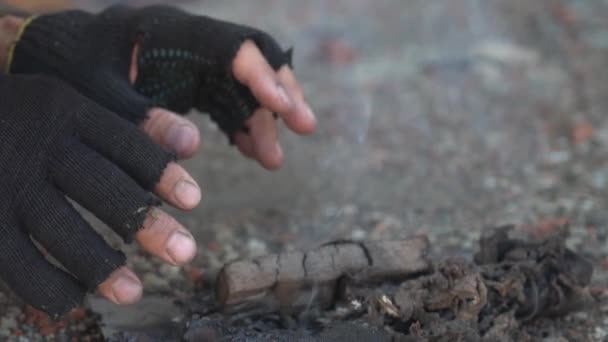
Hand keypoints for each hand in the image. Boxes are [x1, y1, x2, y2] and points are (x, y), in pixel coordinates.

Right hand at [0, 75, 199, 317]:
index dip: (160, 172)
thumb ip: (133, 121)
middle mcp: (36, 143)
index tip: (193, 200)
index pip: (124, 142)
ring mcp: (5, 181)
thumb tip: (193, 142)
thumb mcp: (71, 104)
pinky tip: (73, 297)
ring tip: (132, 292)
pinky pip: (15, 259)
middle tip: (184, 252)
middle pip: (100, 185)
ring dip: (99, 265)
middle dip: (143, 222)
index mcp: (66, 110)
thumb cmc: (26, 120)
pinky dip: (46, 284)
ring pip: (59, 228)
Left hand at [8, 4, 316, 169]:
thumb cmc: (74, 69)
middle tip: (305, 127)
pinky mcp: (194, 81)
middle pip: (253, 61)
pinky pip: (229, 103)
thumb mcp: (99, 95)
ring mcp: (196, 62)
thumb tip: (192, 148)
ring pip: (245, 87)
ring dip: (264, 122)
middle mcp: (193, 44)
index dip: (262, 74)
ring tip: (273, 160)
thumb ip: (141, 118)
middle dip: (281, 93)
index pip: (230, 46)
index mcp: (173, 33)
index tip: (285, 107)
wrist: (60, 58)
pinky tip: (252, 152)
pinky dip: (242, 127)